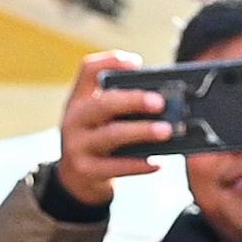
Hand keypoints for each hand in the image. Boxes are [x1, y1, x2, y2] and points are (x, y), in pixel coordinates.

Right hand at [56, 50, 168, 208]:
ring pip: (112, 135)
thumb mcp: (100, 117)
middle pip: (104, 103)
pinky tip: (157, 163)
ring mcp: (77, 147)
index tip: (137, 64)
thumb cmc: (98, 139)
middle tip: (161, 102)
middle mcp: (74, 120)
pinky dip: (139, 165)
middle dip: (134, 100)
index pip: (88, 69)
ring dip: (142, 132)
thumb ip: (121, 101)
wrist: (76, 179)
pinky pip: (116, 167)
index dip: (112, 61)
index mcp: (80, 99)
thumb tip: (161, 96)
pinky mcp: (87, 171)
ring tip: (166, 131)